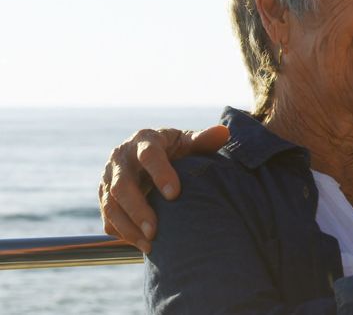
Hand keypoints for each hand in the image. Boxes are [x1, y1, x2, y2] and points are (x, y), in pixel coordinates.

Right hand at [98, 126, 228, 251]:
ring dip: (128, 227)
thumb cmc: (176, 149)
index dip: (160, 174)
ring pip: (110, 205)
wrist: (150, 155)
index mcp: (144, 140)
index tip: (175, 195)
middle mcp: (121, 157)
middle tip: (154, 231)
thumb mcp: (188, 142)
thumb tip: (223, 132)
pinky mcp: (104, 196)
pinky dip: (121, 232)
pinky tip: (141, 244)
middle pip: (122, 185)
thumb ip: (203, 140)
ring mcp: (108, 178)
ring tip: (149, 245)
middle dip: (137, 209)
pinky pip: (107, 217)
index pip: (149, 155)